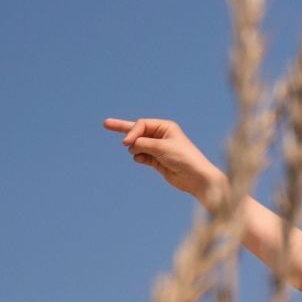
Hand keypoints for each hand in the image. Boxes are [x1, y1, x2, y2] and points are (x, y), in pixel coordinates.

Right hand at [104, 117, 222, 199]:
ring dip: (135, 149)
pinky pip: (140, 156)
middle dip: (122, 128)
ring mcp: (157, 148)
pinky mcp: (156, 160)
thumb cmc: (183, 158)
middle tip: (105, 123)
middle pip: (136, 130)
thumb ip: (142, 143)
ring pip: (137, 145)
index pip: (140, 125)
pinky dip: (138, 158)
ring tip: (140, 155)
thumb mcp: (161, 147)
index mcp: (165, 127)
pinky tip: (141, 160)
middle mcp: (161, 135)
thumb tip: (129, 145)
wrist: (196, 178)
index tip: (126, 143)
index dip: (132, 132)